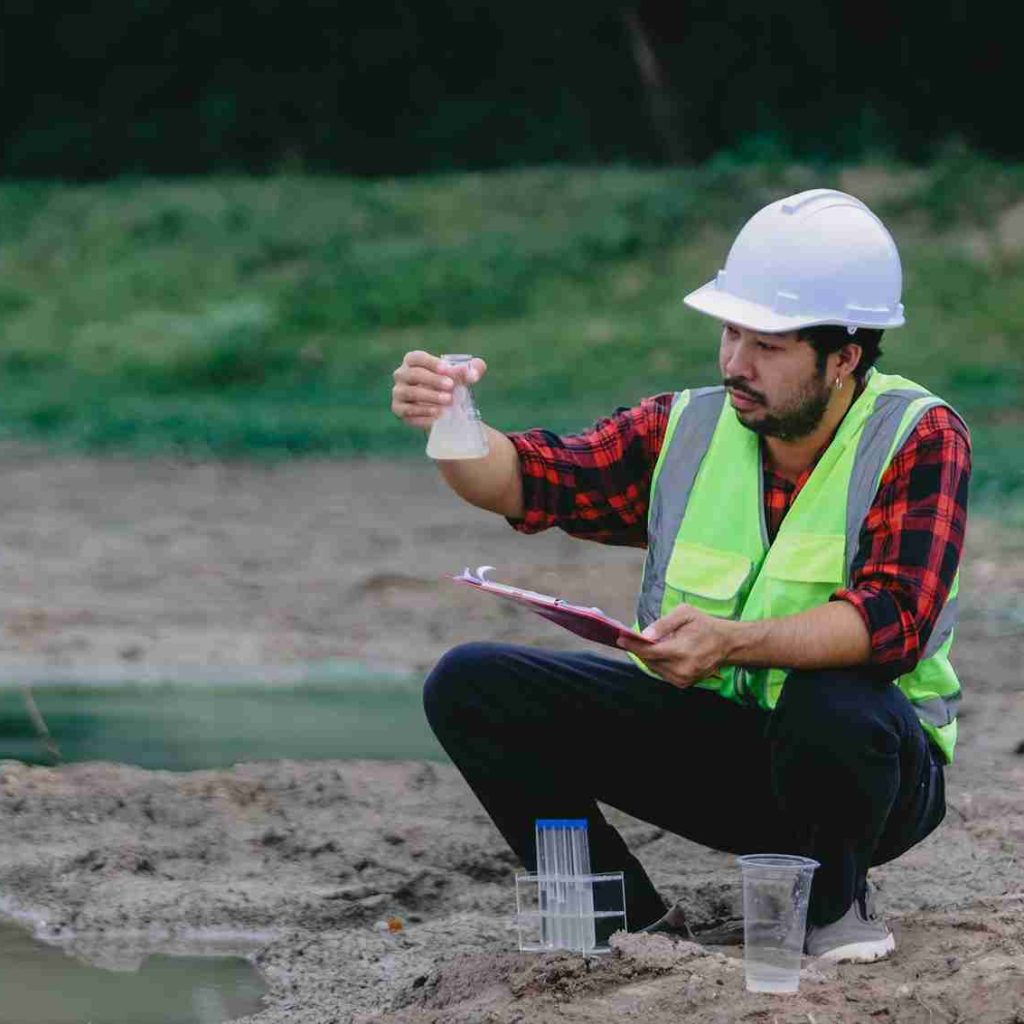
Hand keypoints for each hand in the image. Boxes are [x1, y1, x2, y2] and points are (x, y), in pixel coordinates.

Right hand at [391, 351, 487, 429]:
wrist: (443, 409)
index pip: (417, 358)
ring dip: (430, 397)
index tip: (447, 370)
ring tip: (448, 401)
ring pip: (410, 393)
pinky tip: (439, 415)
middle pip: (413, 374)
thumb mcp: (464, 375)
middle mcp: (401, 375)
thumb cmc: (451, 385)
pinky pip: (408, 411)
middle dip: (433, 380)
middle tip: (451, 387)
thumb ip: (474, 369)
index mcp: (412, 361)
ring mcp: (398, 393)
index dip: (431, 363)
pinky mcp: (398, 409)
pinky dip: (424, 413)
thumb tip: (473, 374)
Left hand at [617, 603, 732, 688]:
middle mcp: (682, 669)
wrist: (727, 643)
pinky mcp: (684, 683)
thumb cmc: (705, 625)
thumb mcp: (686, 614)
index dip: (633, 645)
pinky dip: (657, 663)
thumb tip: (645, 635)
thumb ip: (664, 624)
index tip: (620, 638)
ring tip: (641, 644)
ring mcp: (683, 679)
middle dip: (638, 649)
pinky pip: (662, 673)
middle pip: (650, 661)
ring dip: (647, 657)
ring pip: (654, 668)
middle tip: (627, 638)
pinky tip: (657, 652)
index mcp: (682, 651)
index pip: (650, 652)